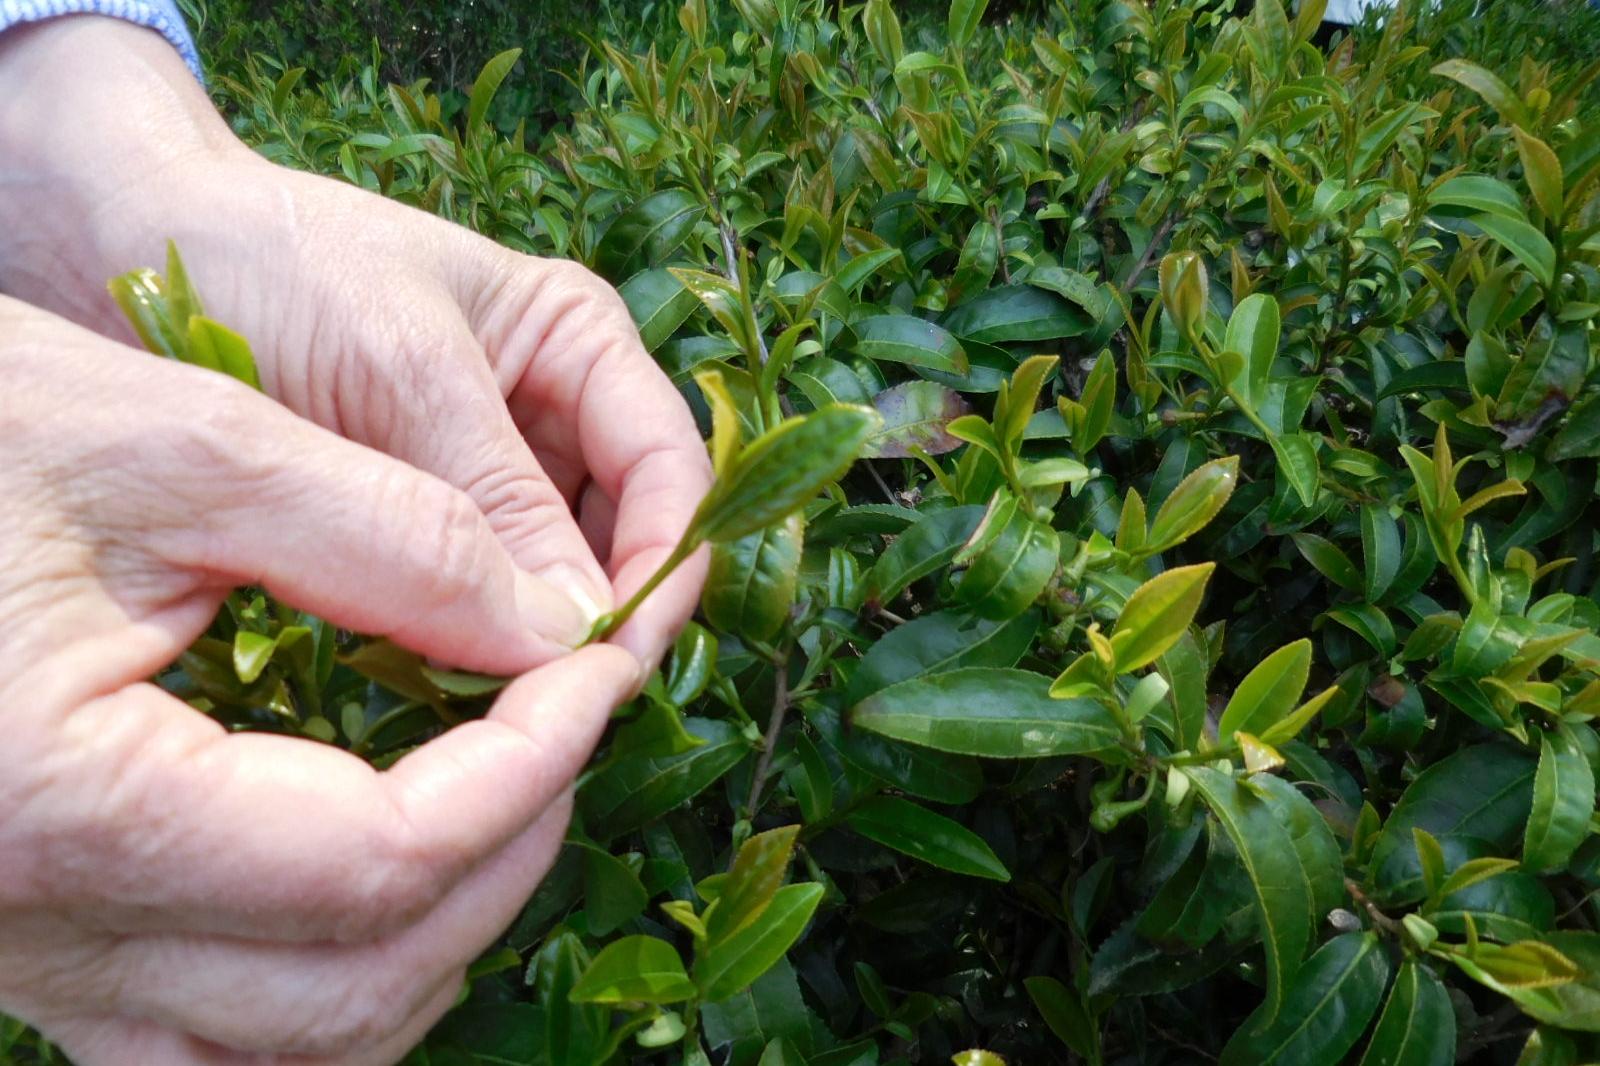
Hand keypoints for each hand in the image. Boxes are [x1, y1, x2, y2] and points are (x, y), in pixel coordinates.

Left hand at [0, 15, 711, 673]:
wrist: (128, 244)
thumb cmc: (277, 267)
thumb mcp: (402, 372)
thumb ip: (497, 499)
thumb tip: (583, 632)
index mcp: (580, 345)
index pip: (668, 469)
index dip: (666, 563)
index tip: (622, 654)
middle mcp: (552, 412)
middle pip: (627, 535)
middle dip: (607, 617)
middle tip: (564, 709)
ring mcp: (488, 471)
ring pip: (559, 577)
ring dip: (543, 641)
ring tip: (508, 713)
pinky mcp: (422, 518)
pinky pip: (478, 592)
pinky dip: (474, 641)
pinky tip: (451, 688)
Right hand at [0, 298, 647, 1062]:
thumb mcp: (176, 440)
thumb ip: (390, 536)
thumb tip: (558, 629)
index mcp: (69, 807)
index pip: (386, 860)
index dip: (533, 766)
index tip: (604, 666)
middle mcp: (37, 933)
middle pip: (358, 989)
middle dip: (507, 855)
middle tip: (567, 718)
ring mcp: (26, 964)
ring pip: (296, 1047)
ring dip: (434, 936)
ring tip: (499, 791)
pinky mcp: (29, 944)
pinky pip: (209, 1040)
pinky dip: (332, 977)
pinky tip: (381, 876)